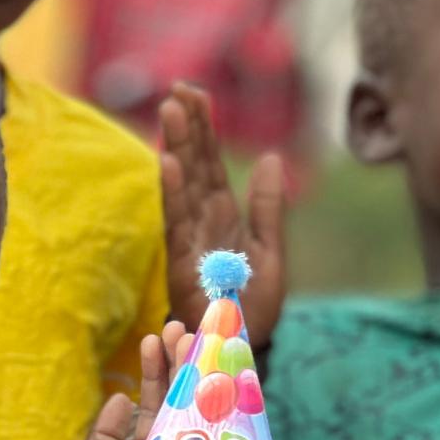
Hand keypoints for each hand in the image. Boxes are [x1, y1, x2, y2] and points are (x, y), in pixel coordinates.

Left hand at [61, 323, 184, 439]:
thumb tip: (118, 398)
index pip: (155, 411)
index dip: (157, 375)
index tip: (156, 339)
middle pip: (177, 406)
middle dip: (179, 365)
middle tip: (178, 327)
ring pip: (189, 416)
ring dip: (185, 374)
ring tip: (179, 335)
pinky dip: (195, 408)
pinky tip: (191, 372)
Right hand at [160, 82, 285, 348]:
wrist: (243, 351)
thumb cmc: (252, 308)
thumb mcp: (270, 251)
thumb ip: (267, 206)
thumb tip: (270, 157)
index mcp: (223, 216)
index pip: (210, 163)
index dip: (204, 128)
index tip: (195, 92)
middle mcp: (202, 223)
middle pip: (194, 166)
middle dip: (186, 127)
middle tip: (177, 88)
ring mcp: (190, 241)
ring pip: (183, 186)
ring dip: (176, 148)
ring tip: (171, 111)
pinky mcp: (182, 263)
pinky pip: (177, 222)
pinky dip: (173, 193)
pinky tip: (169, 164)